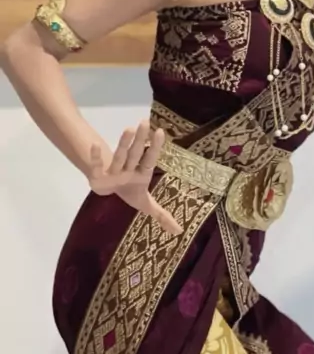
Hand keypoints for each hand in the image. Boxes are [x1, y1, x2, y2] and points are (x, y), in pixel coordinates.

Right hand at [88, 120, 181, 234]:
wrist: (108, 189)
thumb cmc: (130, 191)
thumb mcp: (146, 205)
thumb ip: (162, 215)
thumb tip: (179, 231)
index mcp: (141, 174)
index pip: (149, 160)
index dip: (155, 147)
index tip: (161, 131)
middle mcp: (128, 169)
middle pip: (134, 153)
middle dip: (139, 140)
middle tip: (145, 122)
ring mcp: (113, 171)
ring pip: (119, 156)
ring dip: (122, 143)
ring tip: (128, 128)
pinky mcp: (98, 177)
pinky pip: (96, 166)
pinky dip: (95, 157)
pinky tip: (95, 145)